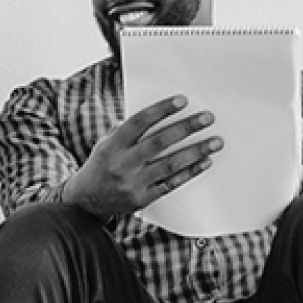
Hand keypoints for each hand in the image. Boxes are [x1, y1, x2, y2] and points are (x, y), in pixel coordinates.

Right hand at [64, 94, 220, 219]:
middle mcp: (123, 164)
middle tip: (207, 118)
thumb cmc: (101, 165)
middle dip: (186, 128)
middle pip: (159, 142)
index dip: (161, 110)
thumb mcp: (106, 143)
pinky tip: (205, 162)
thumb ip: (127, 130)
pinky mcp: (143, 199)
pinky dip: (190, 172)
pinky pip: (171, 184)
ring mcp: (134, 183)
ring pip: (170, 164)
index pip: (139, 122)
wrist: (86, 201)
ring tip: (215, 142)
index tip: (183, 100)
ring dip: (195, 151)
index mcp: (113, 145)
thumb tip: (157, 114)